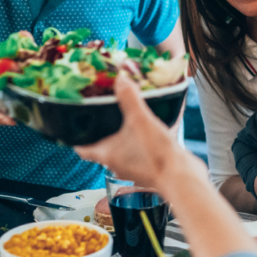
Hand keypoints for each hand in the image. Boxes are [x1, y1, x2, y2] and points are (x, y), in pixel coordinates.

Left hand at [75, 73, 193, 188]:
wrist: (183, 178)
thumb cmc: (156, 156)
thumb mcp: (141, 120)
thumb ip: (130, 99)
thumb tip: (120, 78)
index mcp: (107, 154)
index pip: (82, 148)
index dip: (75, 137)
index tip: (73, 124)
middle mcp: (117, 163)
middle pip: (102, 145)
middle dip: (102, 129)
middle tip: (102, 110)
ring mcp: (134, 166)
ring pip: (121, 148)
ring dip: (122, 134)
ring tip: (127, 114)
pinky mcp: (149, 166)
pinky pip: (139, 150)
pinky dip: (140, 138)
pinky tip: (149, 126)